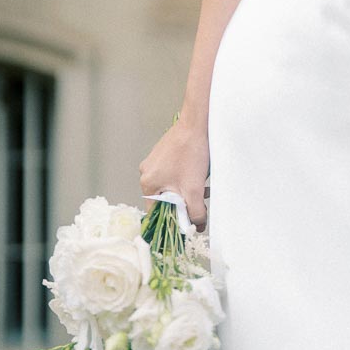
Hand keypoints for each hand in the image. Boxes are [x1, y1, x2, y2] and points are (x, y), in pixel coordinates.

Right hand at [139, 117, 209, 231]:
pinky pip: (173, 173)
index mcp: (148, 182)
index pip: (156, 211)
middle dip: (183, 202)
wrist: (198, 123)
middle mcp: (147, 171)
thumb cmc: (192, 153)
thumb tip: (197, 226)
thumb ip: (195, 212)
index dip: (172, 220)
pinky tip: (199, 174)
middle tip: (199, 201)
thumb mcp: (194, 189)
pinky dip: (185, 177)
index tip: (186, 222)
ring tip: (202, 186)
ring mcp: (155, 161)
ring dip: (186, 190)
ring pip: (171, 186)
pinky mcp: (164, 153)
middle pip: (165, 198)